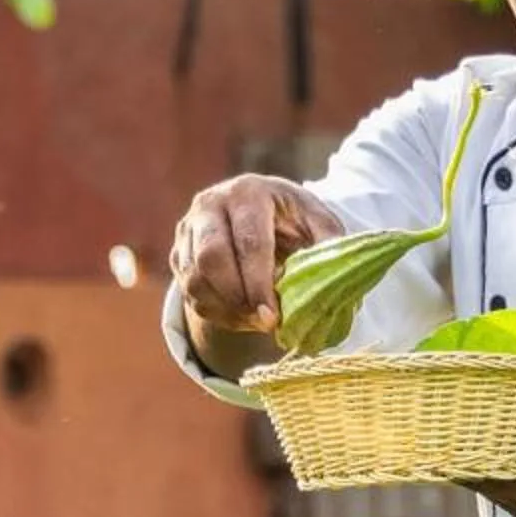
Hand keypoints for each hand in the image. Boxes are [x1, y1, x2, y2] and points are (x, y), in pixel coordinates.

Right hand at [170, 174, 344, 360]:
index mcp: (248, 192)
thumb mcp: (318, 222)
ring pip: (194, 280)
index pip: (249, 242)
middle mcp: (210, 205)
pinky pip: (189, 293)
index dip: (259, 284)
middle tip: (264, 324)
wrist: (258, 212)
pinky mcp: (179, 254)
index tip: (273, 317)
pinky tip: (243, 316)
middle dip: (238, 298)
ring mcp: (188, 229)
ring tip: (258, 320)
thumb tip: (336, 280)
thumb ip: (329, 245)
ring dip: (227, 309)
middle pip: (210, 259)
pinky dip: (217, 312)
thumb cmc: (292, 219)